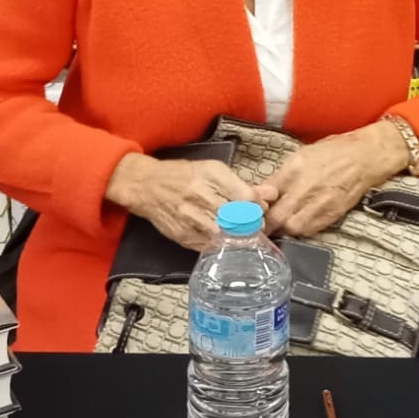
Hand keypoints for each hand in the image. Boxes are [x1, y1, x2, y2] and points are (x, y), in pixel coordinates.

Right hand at [105, 154, 260, 250]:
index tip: (261, 211)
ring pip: (224, 234)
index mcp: (210, 175)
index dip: (257, 206)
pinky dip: (222, 246)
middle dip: (251, 224)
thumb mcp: (213, 171)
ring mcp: (190, 218)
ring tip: (245, 237)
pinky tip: (228, 243)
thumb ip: (243, 185)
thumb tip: (271, 195)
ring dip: (239, 238)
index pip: (244, 195)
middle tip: (258, 227)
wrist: (146, 186)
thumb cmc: (183, 175)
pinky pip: (209, 246)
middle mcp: (200, 195)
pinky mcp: (183, 235)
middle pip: (236, 216)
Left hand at [258, 123, 406, 237]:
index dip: (251, 208)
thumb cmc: (331, 152)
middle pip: (275, 219)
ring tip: (276, 225)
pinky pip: (308, 231)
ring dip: (281, 229)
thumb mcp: (299, 156)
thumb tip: (259, 194)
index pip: (263, 196)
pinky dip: (298, 230)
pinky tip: (296, 223)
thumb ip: (279, 177)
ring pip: (290, 229)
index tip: (244, 213)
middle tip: (256, 227)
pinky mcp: (330, 217)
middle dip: (263, 225)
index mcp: (293, 170)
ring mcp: (318, 206)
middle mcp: (304, 190)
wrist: (364, 158)